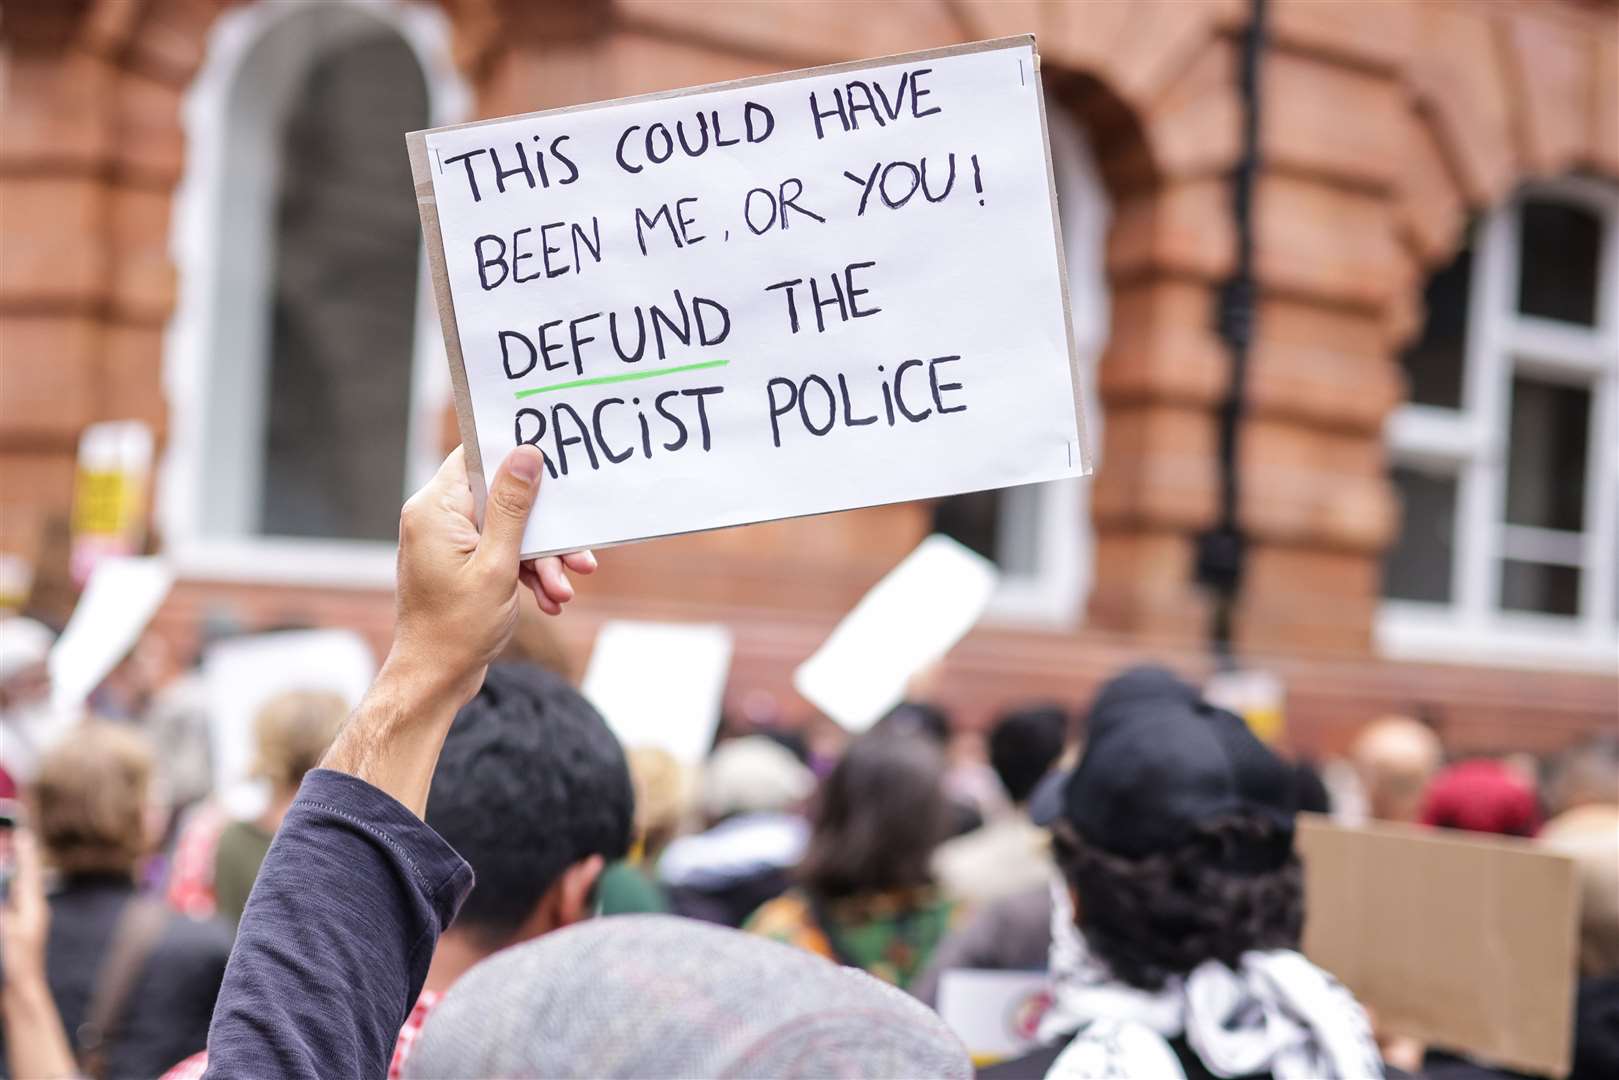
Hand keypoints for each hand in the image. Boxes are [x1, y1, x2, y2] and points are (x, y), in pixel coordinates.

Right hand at [0, 827, 48, 984]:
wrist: (21, 995)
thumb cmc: (18, 964)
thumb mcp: (8, 932)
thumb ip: (2, 912)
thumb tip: (1, 892)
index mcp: (33, 909)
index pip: (27, 874)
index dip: (25, 854)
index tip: (24, 834)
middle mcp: (29, 913)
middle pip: (21, 880)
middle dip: (18, 861)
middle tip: (19, 839)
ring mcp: (21, 924)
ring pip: (15, 893)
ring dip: (11, 879)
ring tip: (13, 858)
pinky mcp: (12, 935)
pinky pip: (9, 908)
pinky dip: (7, 895)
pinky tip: (6, 891)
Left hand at [392, 445, 595, 698]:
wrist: (436, 678)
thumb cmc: (458, 627)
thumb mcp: (498, 564)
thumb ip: (513, 506)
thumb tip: (526, 452)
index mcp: (435, 509)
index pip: (475, 456)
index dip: (514, 454)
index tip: (553, 459)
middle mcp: (436, 519)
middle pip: (502, 498)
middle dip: (543, 530)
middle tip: (578, 557)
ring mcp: (449, 542)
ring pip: (508, 530)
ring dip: (541, 559)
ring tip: (562, 591)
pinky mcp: (461, 563)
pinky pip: (501, 551)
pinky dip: (526, 572)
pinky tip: (550, 600)